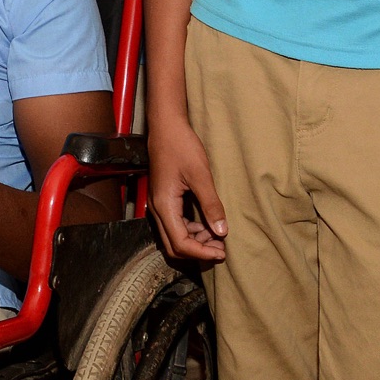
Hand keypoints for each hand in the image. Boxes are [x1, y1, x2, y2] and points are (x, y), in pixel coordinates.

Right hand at [148, 113, 227, 262]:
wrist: (166, 127)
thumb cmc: (181, 146)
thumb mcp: (201, 175)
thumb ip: (211, 205)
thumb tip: (222, 231)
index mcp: (164, 205)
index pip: (180, 243)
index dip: (202, 252)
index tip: (222, 252)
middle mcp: (157, 209)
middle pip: (174, 246)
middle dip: (198, 251)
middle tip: (220, 248)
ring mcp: (159, 205)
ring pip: (174, 237)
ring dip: (195, 241)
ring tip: (217, 235)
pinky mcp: (163, 199)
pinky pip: (175, 225)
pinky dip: (191, 230)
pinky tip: (206, 224)